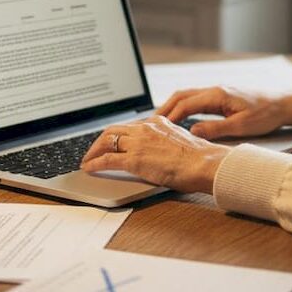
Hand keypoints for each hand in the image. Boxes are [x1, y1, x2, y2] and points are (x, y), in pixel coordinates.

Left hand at [79, 116, 230, 193]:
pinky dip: (94, 163)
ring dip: (93, 152)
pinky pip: (107, 160)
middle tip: (93, 151)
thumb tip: (161, 152)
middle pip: (113, 130)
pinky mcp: (134, 159)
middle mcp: (145, 128)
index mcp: (157, 122)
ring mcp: (139, 142)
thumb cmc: (199, 158)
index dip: (117, 135)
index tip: (112, 142)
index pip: (130, 126)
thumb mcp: (179, 141)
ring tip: (88, 160)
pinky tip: (89, 169)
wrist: (204, 163)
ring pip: (106, 142)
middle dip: (100, 141)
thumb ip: (166, 141)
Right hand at [156, 87, 291, 139]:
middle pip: (181, 96)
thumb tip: (193, 132)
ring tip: (159, 121)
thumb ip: (216, 129)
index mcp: (218, 95)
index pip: (185, 104)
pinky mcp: (221, 97)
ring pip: (187, 96)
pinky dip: (182, 107)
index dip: (169, 117)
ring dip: (172, 107)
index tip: (156, 128)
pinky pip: (195, 99)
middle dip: (163, 109)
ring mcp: (217, 92)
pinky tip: (179, 118)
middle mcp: (214, 90)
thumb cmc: (266, 114)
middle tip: (149, 124)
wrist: (283, 104)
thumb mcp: (241, 126)